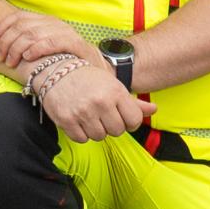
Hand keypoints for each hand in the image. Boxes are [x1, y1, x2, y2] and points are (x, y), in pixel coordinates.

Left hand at [0, 10, 89, 79]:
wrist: (92, 66)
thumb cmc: (63, 58)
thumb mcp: (43, 46)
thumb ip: (27, 41)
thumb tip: (1, 44)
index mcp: (44, 20)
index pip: (19, 16)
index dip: (3, 25)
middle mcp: (53, 23)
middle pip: (23, 27)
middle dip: (7, 42)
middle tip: (0, 58)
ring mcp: (64, 32)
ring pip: (34, 34)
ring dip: (18, 48)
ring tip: (10, 61)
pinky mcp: (74, 44)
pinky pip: (52, 42)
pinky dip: (37, 49)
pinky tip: (28, 57)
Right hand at [31, 50, 145, 142]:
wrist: (55, 69)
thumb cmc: (87, 77)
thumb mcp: (112, 85)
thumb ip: (134, 102)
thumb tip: (154, 110)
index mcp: (115, 92)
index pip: (134, 121)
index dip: (128, 121)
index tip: (120, 115)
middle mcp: (100, 102)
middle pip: (117, 131)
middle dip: (111, 125)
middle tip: (101, 113)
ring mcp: (83, 112)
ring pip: (99, 136)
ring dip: (95, 129)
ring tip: (88, 114)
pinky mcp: (66, 120)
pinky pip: (81, 139)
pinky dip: (80, 132)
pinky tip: (77, 118)